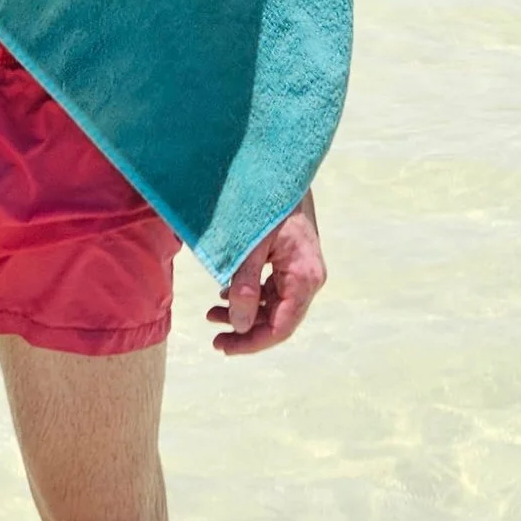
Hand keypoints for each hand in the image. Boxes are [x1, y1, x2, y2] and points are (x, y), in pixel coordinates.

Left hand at [207, 198, 325, 355]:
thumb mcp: (249, 247)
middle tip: (215, 338)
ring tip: (212, 315)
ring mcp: (303, 271)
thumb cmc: (266, 205)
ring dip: (245, 314)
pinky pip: (273, 290)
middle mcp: (309, 278)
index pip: (281, 327)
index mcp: (303, 277)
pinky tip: (224, 295)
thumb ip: (244, 287)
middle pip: (279, 321)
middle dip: (245, 331)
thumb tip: (240, 325)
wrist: (282, 173)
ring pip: (274, 306)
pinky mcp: (293, 263)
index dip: (252, 343)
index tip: (224, 347)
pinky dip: (250, 296)